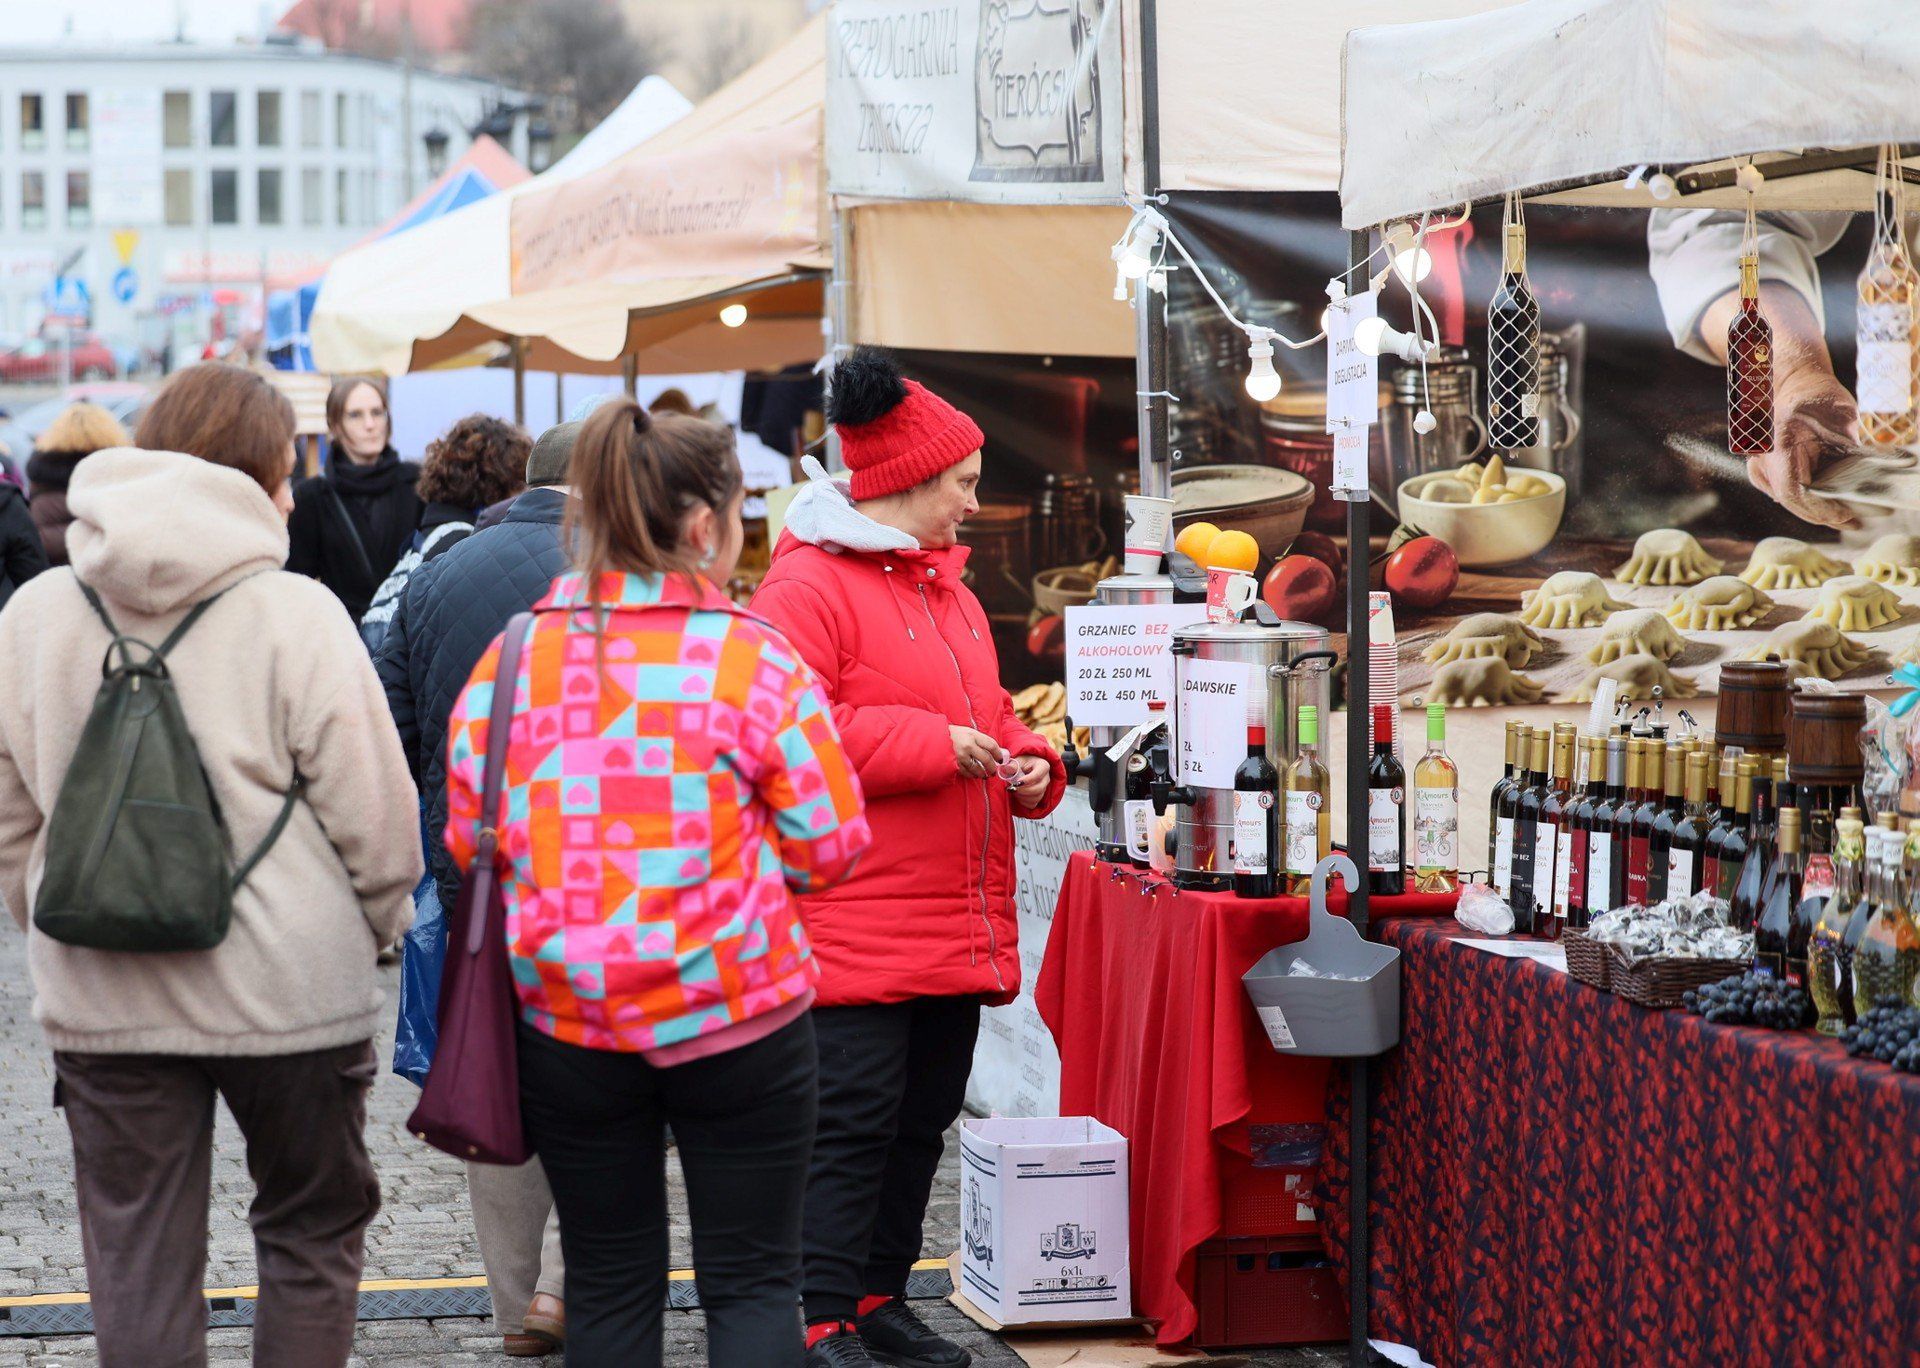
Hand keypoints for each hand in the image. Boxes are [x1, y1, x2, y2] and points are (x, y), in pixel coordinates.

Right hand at [950, 726, 1001, 779]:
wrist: (935, 737)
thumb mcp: (968, 732)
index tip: (1000, 759)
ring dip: (982, 773)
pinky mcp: (954, 764)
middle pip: (986, 759)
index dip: (998, 754)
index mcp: (972, 735)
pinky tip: (974, 775)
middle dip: (992, 767)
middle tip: (994, 771)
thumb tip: (993, 751)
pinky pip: (966, 772)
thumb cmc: (953, 734)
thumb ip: (980, 741)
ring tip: (984, 775)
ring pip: (977, 768)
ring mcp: (960, 756)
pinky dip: (971, 775)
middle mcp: (967, 745)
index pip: (991, 745)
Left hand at [1008, 755, 1050, 808]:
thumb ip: (1012, 765)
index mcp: (1043, 766)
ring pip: (1036, 798)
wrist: (1024, 768)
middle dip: (1024, 791)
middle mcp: (1046, 778)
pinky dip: (1023, 802)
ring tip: (1013, 790)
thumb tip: (1007, 768)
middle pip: (1039, 789)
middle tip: (1012, 788)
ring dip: (1022, 796)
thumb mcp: (1017, 761)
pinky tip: (1017, 795)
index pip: (1038, 775)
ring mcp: (1044, 789)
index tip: (1016, 782)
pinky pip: (1032, 804)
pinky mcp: (1039, 797)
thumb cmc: (1022, 763)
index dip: (1027, 780)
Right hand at [1746, 362, 1861, 530]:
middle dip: (1823, 515)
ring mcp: (1760, 468)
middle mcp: (1761, 460)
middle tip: (1853, 523)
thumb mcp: (1840, 419)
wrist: (1792, 384)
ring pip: (1789, 500)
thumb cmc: (1816, 396)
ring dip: (1817, 510)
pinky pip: (1788, 493)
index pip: (1794, 491)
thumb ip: (1847, 452)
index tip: (1845, 516)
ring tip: (1847, 518)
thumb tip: (1865, 483)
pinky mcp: (1765, 473)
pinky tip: (1831, 506)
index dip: (1819, 510)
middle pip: (1792, 501)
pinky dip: (1809, 500)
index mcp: (1777, 445)